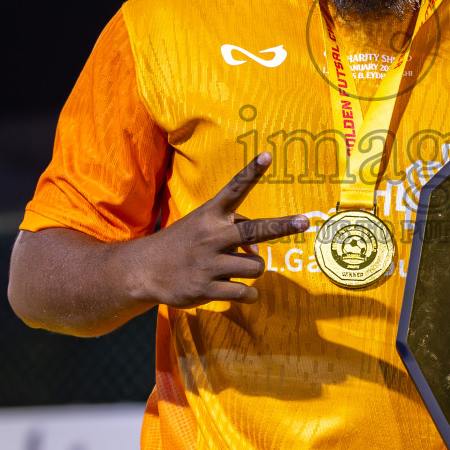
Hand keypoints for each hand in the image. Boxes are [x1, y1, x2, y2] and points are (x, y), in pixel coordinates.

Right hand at [131, 152, 308, 307]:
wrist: (144, 270)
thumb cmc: (184, 244)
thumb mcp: (204, 227)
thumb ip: (236, 233)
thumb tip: (258, 254)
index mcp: (210, 215)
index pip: (234, 189)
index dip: (251, 172)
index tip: (268, 155)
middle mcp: (212, 235)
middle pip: (255, 230)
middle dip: (283, 226)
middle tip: (305, 221)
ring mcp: (209, 263)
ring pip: (256, 266)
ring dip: (253, 269)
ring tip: (232, 270)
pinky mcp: (206, 288)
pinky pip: (245, 292)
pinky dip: (247, 294)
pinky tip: (236, 290)